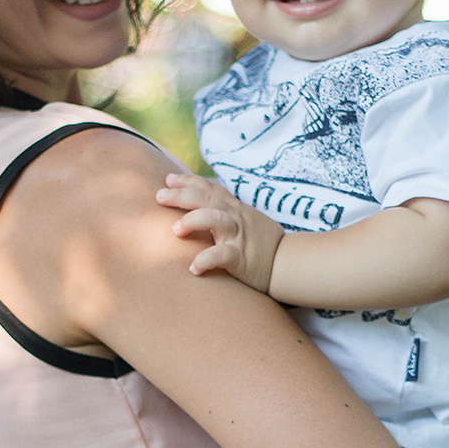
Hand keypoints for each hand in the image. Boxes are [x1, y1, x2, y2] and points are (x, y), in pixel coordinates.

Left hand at [155, 172, 283, 292]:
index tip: (168, 179)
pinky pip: (222, 256)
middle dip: (181, 195)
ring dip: (193, 221)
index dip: (188, 181)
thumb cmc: (265, 244)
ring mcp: (239, 237)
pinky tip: (192, 268)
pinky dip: (205, 260)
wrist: (289, 264)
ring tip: (175, 230)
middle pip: (206, 199)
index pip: (209, 188)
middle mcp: (236, 218)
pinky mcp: (241, 259)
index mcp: (235, 209)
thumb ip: (229, 212)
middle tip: (159, 197)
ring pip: (215, 220)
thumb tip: (206, 206)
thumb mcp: (248, 220)